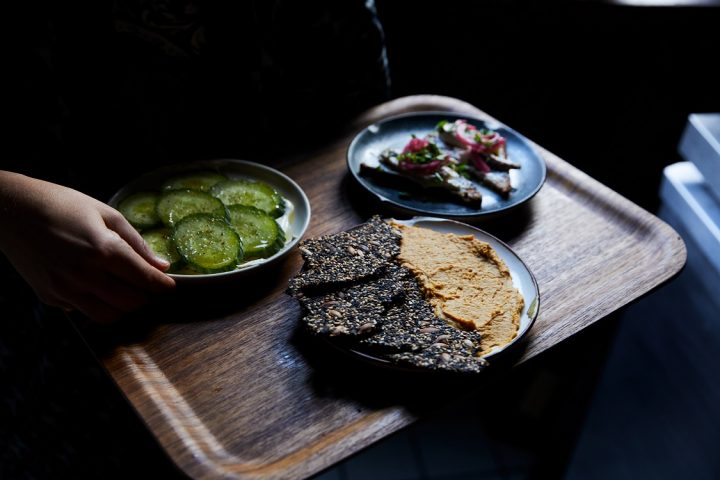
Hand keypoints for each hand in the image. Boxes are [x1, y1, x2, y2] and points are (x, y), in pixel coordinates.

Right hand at [0, 171, 175, 322]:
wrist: (11, 210)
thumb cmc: (62, 205)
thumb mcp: (106, 214)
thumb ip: (137, 242)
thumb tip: (162, 266)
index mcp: (103, 249)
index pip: (144, 279)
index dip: (163, 286)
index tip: (170, 287)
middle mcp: (85, 274)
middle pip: (131, 303)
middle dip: (145, 297)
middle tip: (147, 286)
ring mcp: (65, 289)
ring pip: (109, 315)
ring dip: (123, 307)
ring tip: (124, 290)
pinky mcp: (50, 297)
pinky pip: (83, 311)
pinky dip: (96, 304)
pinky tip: (95, 286)